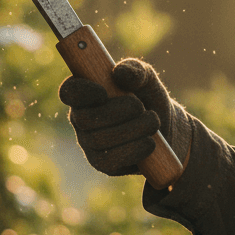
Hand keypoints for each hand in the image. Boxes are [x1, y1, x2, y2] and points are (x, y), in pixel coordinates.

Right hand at [59, 59, 191, 176]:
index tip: (103, 92)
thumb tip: (119, 73)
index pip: (69, 91)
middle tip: (140, 106)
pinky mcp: (102, 163)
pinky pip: (110, 161)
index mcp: (86, 92)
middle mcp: (81, 118)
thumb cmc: (148, 97)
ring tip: (153, 121)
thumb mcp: (147, 78)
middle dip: (117, 112)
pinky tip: (150, 142)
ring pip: (99, 140)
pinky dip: (134, 150)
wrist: (165, 128)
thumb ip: (135, 70)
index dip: (81, 93)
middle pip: (85, 119)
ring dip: (132, 130)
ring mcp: (89, 143)